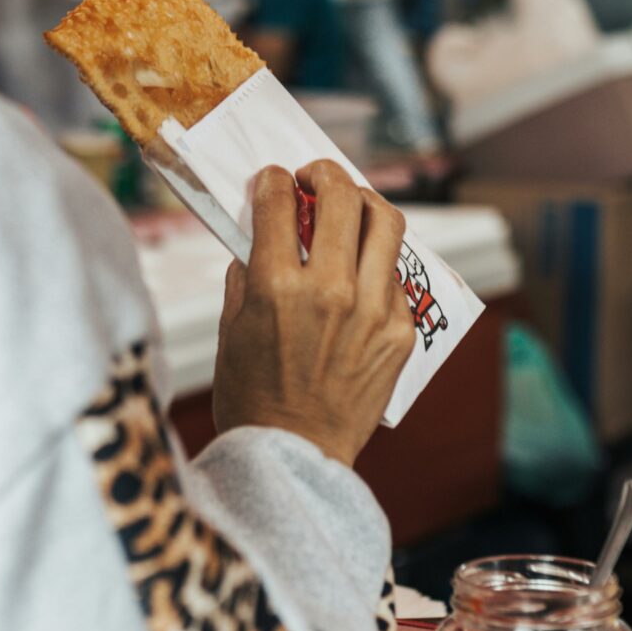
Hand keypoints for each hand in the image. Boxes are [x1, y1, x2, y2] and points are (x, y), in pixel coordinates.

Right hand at [212, 162, 416, 465]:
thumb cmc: (251, 397)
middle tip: (314, 178)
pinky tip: (359, 271)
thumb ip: (246, 275)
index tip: (273, 180)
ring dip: (364, 203)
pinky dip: (375, 263)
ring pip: (386, 223)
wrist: (293, 457)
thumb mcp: (231, 330)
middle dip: (325, 173)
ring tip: (350, 208)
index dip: (273, 180)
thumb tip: (260, 236)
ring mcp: (372, 311)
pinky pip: (394, 277)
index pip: (280, 200)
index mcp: (277, 286)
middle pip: (343, 196)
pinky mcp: (400, 333)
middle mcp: (331, 290)